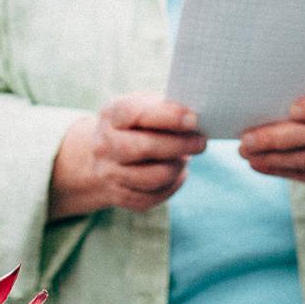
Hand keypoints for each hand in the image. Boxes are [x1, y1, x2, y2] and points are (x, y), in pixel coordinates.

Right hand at [49, 94, 206, 218]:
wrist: (103, 155)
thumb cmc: (135, 125)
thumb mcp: (143, 106)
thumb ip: (166, 108)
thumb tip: (195, 120)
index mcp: (111, 115)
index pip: (134, 113)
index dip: (167, 115)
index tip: (193, 119)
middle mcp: (104, 144)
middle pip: (143, 148)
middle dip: (178, 145)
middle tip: (201, 142)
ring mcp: (109, 173)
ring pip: (152, 177)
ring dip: (177, 167)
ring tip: (186, 158)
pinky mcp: (118, 196)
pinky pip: (153, 197)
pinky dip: (172, 184)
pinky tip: (177, 173)